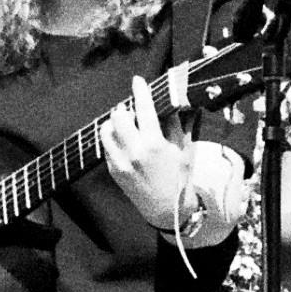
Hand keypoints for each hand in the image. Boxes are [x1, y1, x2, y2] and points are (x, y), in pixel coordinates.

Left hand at [98, 80, 191, 231]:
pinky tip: (124, 139)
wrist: (168, 211)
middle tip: (133, 108)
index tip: (138, 81)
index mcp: (154, 145)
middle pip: (118, 116)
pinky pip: (107, 146)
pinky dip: (113, 138)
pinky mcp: (114, 171)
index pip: (144, 109)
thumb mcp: (184, 149)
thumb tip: (176, 102)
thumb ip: (178, 124)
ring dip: (115, 122)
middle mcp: (134, 152)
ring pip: (106, 130)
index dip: (140, 91)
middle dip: (125, 108)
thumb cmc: (180, 179)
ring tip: (126, 123)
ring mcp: (120, 162)